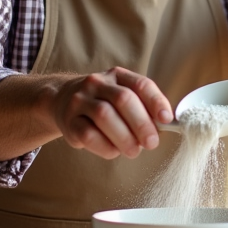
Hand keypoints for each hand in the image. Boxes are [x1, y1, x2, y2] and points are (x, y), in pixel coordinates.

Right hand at [49, 68, 172, 158]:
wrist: (61, 100)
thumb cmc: (102, 103)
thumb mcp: (120, 97)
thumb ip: (142, 109)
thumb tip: (163, 127)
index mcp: (117, 76)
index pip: (141, 85)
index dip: (156, 102)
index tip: (166, 120)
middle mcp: (97, 83)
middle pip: (123, 99)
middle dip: (141, 123)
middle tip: (152, 143)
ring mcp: (80, 100)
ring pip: (105, 116)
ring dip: (124, 137)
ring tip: (134, 151)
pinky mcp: (69, 121)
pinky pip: (88, 134)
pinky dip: (105, 146)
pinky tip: (113, 151)